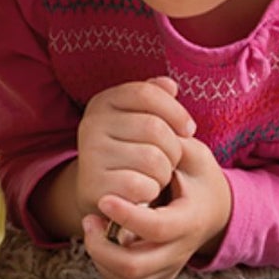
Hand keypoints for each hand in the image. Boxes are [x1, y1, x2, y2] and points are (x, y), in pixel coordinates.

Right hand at [76, 76, 195, 226]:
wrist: (100, 193)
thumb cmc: (130, 152)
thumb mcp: (139, 120)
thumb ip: (154, 100)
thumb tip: (170, 86)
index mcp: (103, 102)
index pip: (146, 94)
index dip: (175, 111)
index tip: (188, 130)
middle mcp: (91, 124)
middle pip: (154, 128)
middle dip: (174, 149)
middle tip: (170, 161)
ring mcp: (91, 155)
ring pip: (152, 159)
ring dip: (164, 173)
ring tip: (155, 176)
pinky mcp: (94, 185)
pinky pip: (141, 185)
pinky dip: (151, 191)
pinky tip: (144, 192)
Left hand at [82, 135, 231, 278]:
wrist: (216, 210)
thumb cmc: (200, 178)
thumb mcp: (194, 156)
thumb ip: (174, 145)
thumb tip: (154, 129)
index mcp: (189, 220)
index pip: (156, 228)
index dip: (126, 215)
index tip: (105, 198)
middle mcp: (179, 251)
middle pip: (135, 267)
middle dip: (102, 248)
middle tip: (91, 220)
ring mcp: (168, 270)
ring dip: (101, 262)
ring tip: (94, 232)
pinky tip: (103, 252)